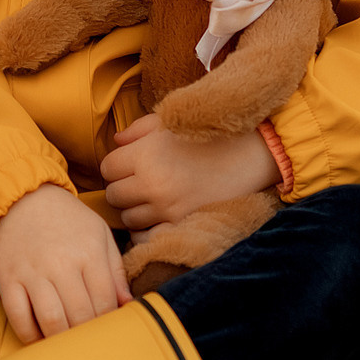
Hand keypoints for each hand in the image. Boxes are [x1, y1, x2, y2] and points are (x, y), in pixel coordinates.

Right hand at [0, 182, 129, 342]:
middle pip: (80, 315)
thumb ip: (116, 270)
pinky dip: (29, 334)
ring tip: (66, 342)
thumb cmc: (65, 219)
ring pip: (51, 320)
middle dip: (86, 334)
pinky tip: (39, 337)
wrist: (20, 198)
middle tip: (87, 341)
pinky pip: (18, 317)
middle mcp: (61, 263)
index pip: (105, 301)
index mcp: (89, 252)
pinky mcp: (8, 279)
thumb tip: (127, 304)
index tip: (106, 329)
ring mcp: (33, 272)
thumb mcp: (99, 233)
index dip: (108, 321)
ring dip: (61, 339)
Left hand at [100, 113, 280, 229]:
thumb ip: (138, 130)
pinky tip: (157, 218)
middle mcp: (152, 185)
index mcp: (145, 155)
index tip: (130, 163)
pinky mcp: (182, 225)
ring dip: (136, 209)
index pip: (107, 168)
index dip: (117, 165)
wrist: (252, 154)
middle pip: (114, 196)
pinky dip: (147, 231)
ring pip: (128, 219)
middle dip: (123, 187)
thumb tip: (116, 142)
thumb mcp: (170, 122)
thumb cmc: (210, 134)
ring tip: (152, 197)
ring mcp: (167, 209)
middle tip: (140, 180)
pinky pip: (147, 238)